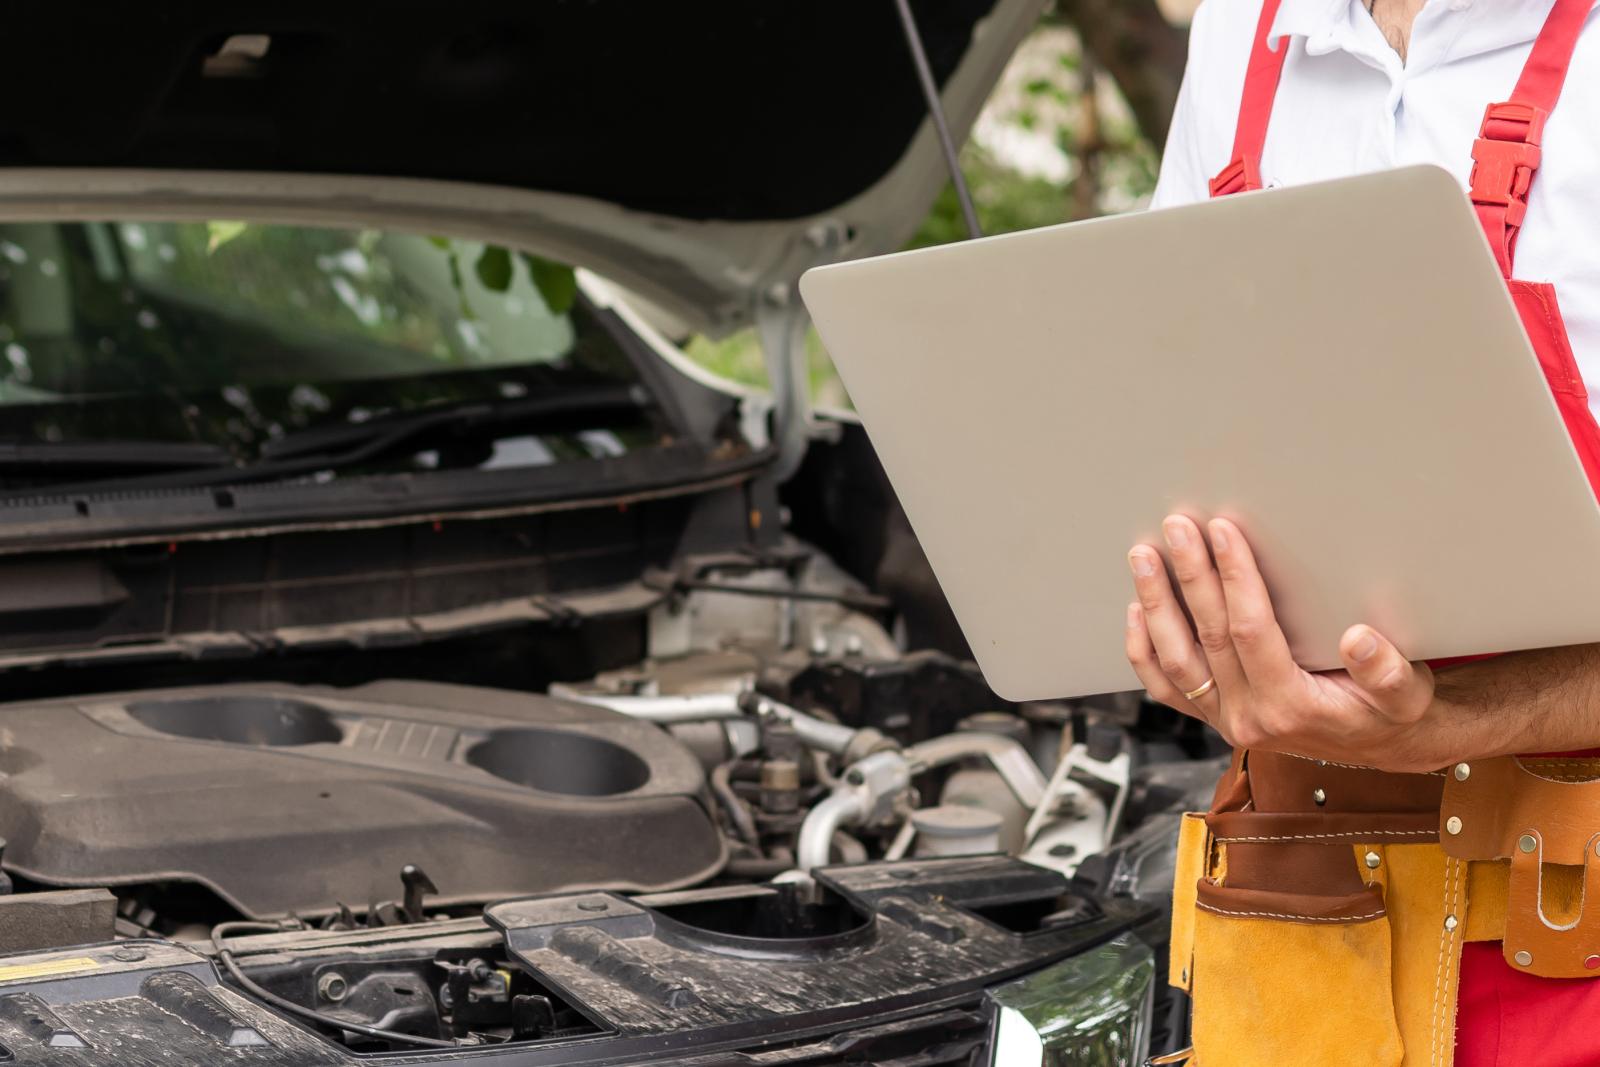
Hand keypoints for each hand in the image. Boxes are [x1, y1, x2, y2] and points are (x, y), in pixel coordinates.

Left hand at [1123, 514, 1451, 771]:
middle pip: (1207, 636)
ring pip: (1175, 660)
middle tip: (1177, 528)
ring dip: (1156, 604)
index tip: (1223, 532)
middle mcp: (1248, 718)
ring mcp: (1225, 718)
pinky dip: (1145, 649)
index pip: (1250, 631)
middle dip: (1189, 576)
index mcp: (1290, 706)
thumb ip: (1387, 672)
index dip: (1234, 578)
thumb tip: (1359, 640)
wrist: (1383, 748)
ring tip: (1144, 556)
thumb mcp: (1408, 694)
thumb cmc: (1393, 712)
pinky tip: (1136, 608)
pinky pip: (1166, 687)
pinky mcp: (1214, 716)